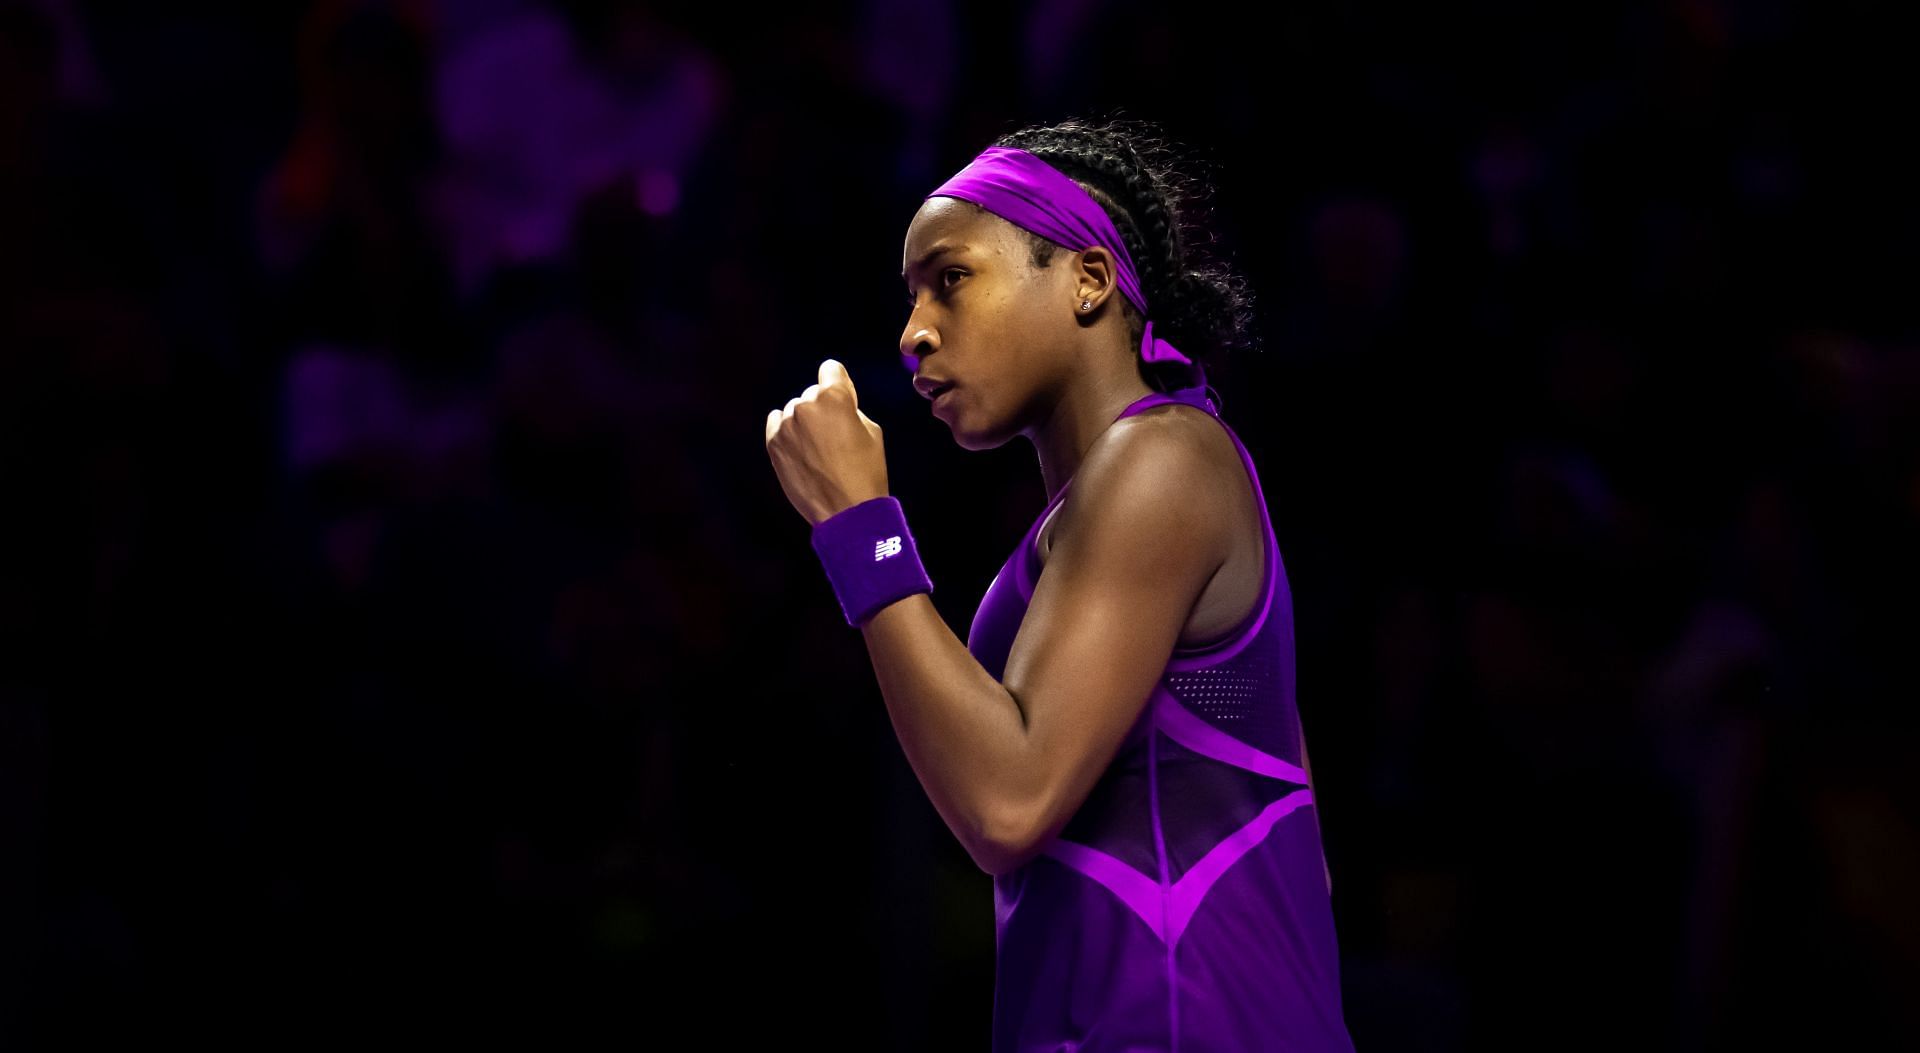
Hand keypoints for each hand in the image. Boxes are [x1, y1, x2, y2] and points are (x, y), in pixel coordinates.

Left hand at [765, 359, 887, 525]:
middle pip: (812, 394)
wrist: (846, 511)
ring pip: (794, 411)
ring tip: (818, 451)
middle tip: (833, 436)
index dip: (838, 384)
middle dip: (822, 408)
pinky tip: (801, 451)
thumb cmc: (866, 471)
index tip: (842, 400)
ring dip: (804, 423)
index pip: (830, 369)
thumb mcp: (872, 431)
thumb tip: (835, 403)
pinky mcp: (773, 443)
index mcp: (834, 396)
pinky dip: (787, 433)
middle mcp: (806, 404)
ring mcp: (786, 424)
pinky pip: (777, 424)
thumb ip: (850, 408)